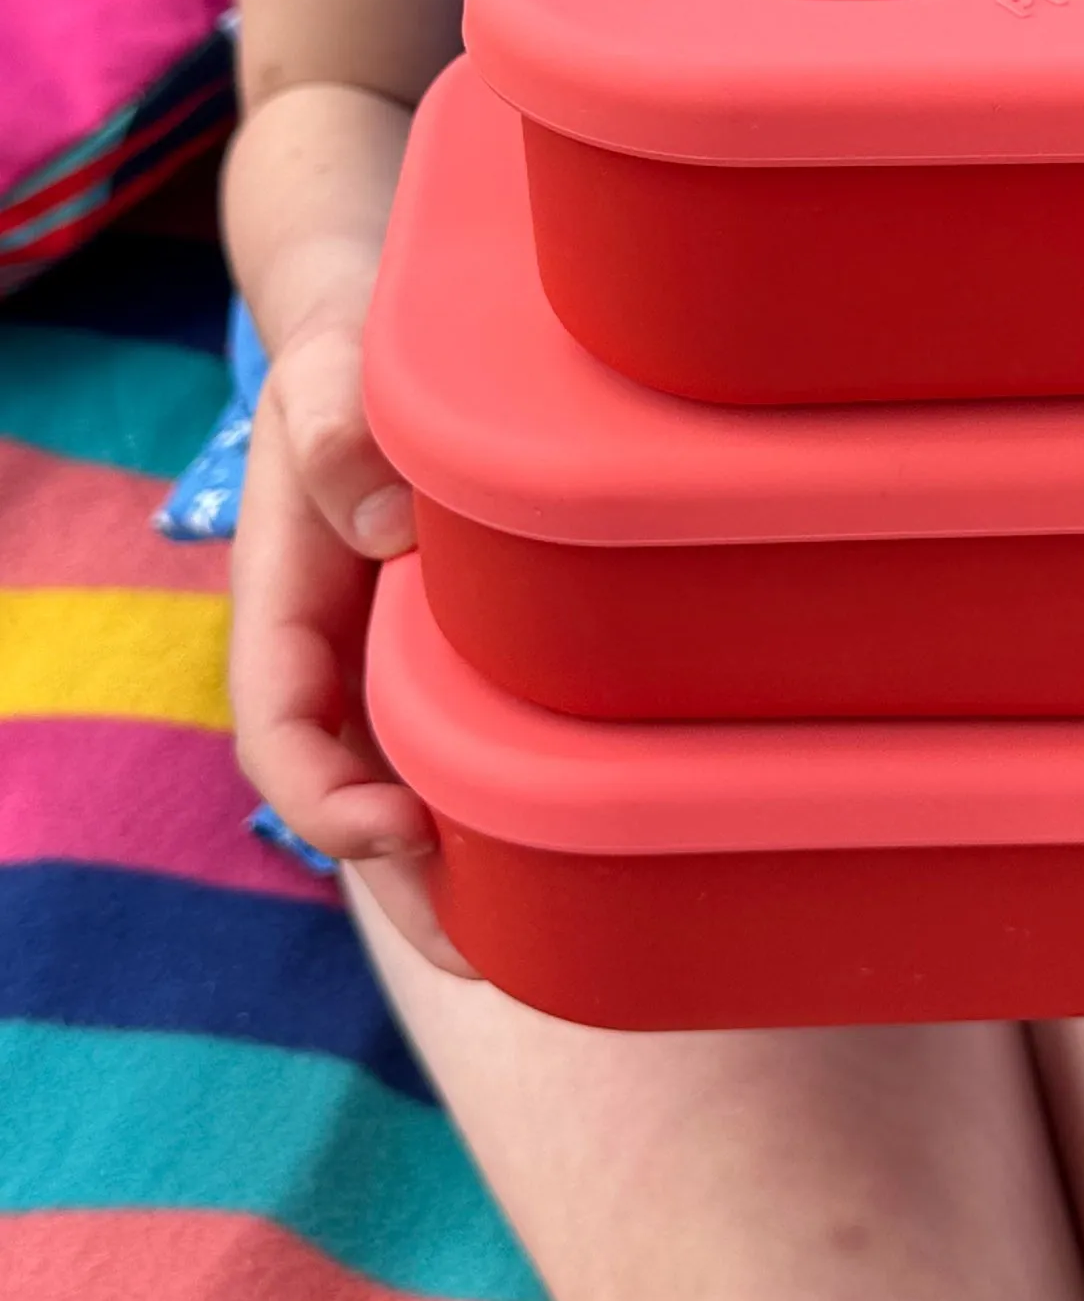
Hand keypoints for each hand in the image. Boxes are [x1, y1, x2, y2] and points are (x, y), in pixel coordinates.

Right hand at [229, 311, 476, 976]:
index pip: (283, 724)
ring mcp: (399, 658)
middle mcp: (341, 650)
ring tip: (539, 944)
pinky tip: (582, 853)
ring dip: (460, 870)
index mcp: (289, 603)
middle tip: (477, 956)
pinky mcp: (461, 648)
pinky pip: (476, 737)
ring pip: (418, 783)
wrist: (385, 344)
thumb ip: (339, 435)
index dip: (320, 794)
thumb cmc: (352, 364)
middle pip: (352, 792)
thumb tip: (386, 526)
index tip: (386, 828)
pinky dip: (509, 803)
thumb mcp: (330, 377)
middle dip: (399, 883)